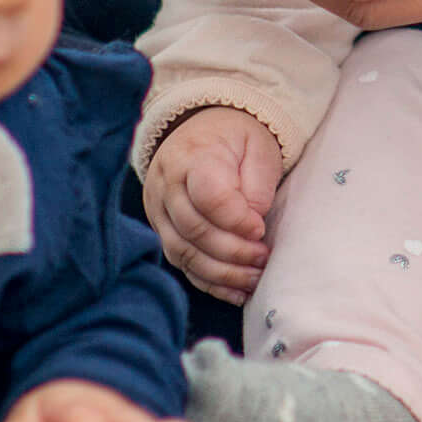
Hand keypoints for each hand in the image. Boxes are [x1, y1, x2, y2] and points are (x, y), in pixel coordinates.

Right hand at [148, 105, 285, 300]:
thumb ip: (256, 183)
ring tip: (254, 278)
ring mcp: (158, 210)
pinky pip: (180, 263)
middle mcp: (167, 185)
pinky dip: (208, 282)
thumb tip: (253, 226)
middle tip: (263, 258)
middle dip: (232, 251)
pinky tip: (235, 291)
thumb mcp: (257, 146)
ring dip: (222, 273)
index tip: (260, 229)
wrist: (202, 130)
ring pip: (183, 252)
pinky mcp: (161, 230)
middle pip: (194, 230)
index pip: (209, 197)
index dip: (236, 220)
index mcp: (193, 157)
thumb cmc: (236, 139)